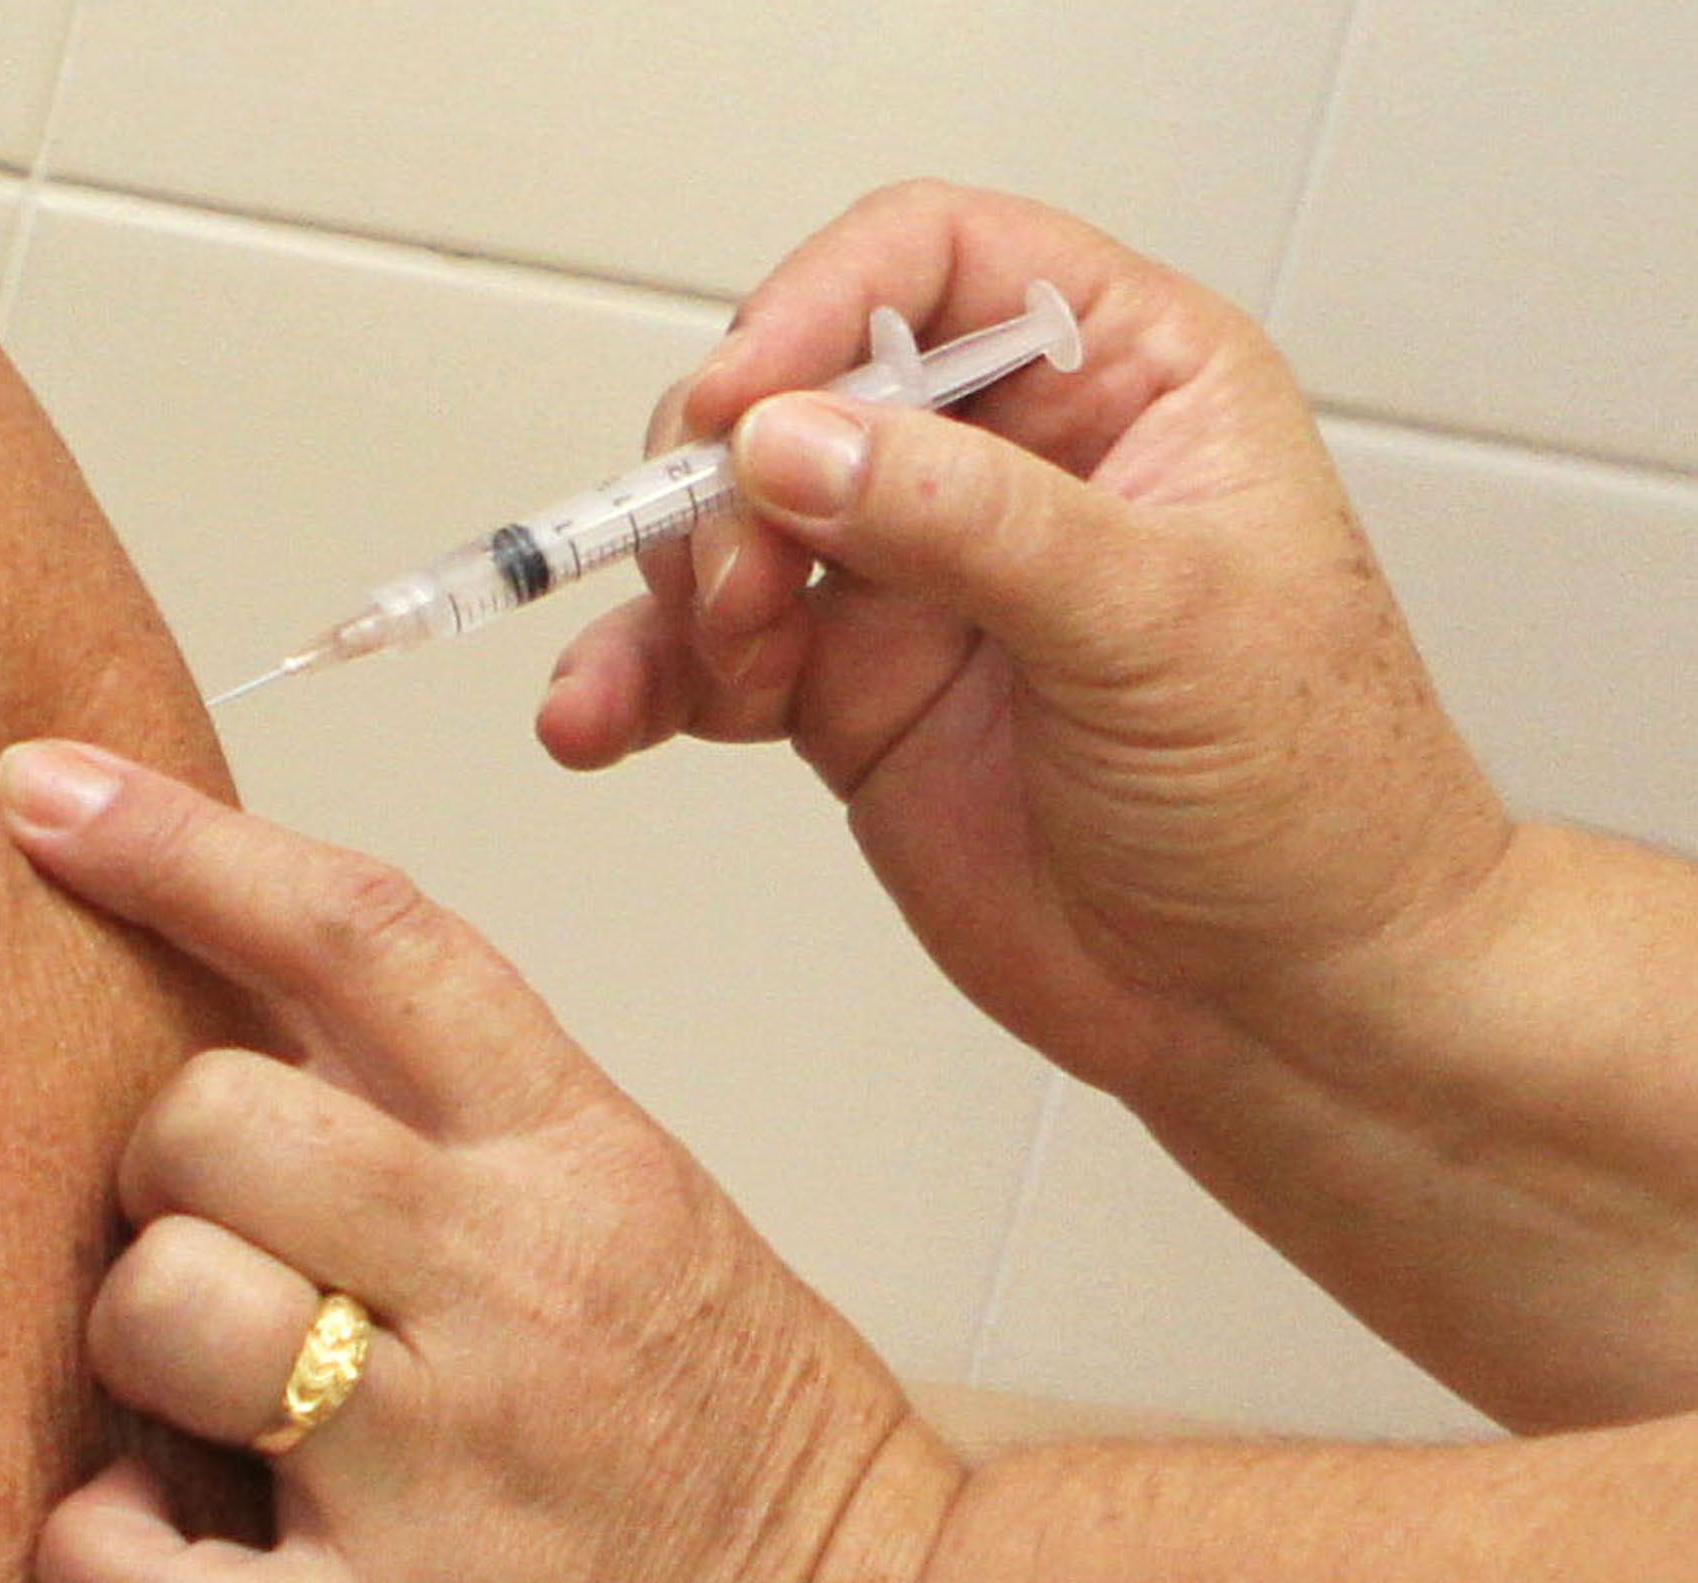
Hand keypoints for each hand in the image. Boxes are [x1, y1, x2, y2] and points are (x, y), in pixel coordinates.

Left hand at [0, 741, 957, 1582]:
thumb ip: (458, 1109)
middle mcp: (509, 1285)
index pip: (370, 935)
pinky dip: (98, 1557)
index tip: (50, 789)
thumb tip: (239, 1006)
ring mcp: (447, 1472)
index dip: (185, 844)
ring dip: (136, 1343)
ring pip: (164, 1309)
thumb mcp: (635, 1202)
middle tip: (208, 1232)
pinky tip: (142, 1541)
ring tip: (200, 1393)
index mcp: (574, 1154)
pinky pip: (146, 1581)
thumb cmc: (740, 1430)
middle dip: (160, 1164)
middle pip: (211, 1118)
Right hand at [538, 182, 1510, 1092]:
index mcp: (1121, 384)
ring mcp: (914, 585)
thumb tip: (791, 441)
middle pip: (801, 389)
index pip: (935, 264)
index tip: (742, 404)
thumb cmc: (1306, 795)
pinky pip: (708, 662)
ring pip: (732, 525)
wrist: (1281, 1001)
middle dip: (730, 473)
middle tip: (728, 574)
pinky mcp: (849, 700)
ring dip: (676, 584)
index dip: (819, 306)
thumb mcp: (1159, 625)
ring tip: (707, 667)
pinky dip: (638, 683)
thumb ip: (970, 522)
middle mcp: (1001, 466)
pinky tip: (594, 719)